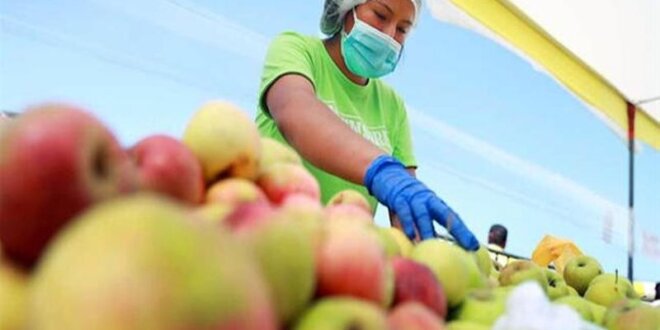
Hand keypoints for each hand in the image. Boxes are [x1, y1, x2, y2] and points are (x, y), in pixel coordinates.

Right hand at [364, 155, 478, 250]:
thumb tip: (427, 250)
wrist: (387, 175)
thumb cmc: (404, 199)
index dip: (464, 231)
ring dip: (429, 230)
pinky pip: (404, 211)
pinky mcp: (397, 197)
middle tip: (467, 246)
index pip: (453, 217)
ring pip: (424, 215)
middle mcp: (428, 199)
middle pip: (446, 215)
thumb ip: (421, 227)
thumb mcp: (416, 210)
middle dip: (459, 230)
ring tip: (435, 245)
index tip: (474, 246)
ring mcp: (413, 198)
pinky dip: (407, 222)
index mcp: (435, 203)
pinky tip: (410, 235)